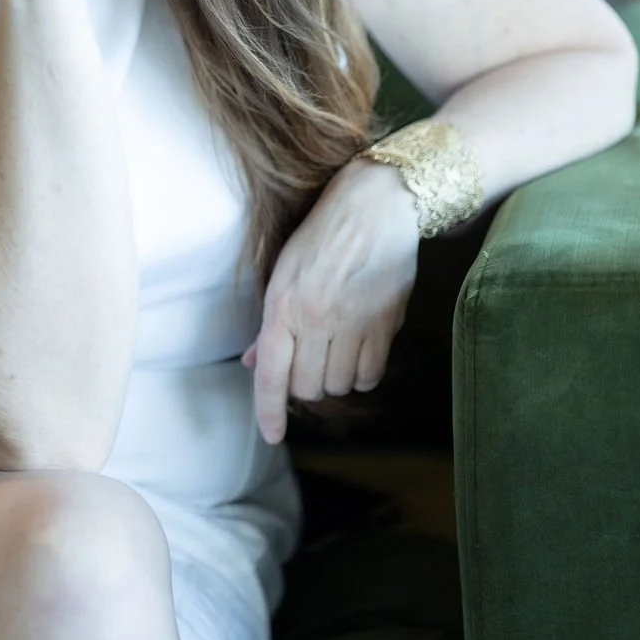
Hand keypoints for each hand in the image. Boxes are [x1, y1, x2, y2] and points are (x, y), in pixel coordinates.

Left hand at [242, 159, 419, 444]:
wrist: (376, 204)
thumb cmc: (323, 234)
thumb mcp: (284, 272)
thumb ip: (271, 324)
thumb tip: (254, 363)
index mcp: (283, 304)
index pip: (271, 374)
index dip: (269, 411)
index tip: (272, 435)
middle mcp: (316, 318)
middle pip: (307, 388)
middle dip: (305, 385)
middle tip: (310, 361)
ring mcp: (353, 323)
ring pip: (339, 385)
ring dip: (335, 378)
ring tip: (336, 350)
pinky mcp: (385, 324)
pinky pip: (371, 374)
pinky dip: (363, 374)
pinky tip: (360, 352)